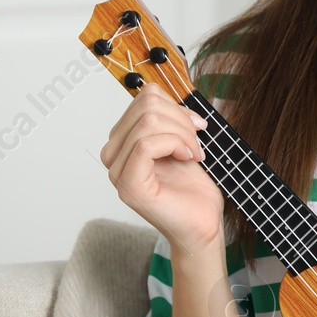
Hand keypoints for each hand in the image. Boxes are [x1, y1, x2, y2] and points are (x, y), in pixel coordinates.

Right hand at [100, 82, 223, 253]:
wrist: (203, 225)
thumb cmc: (193, 189)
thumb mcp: (180, 142)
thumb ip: (167, 118)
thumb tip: (161, 91)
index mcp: (123, 142)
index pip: (144, 98)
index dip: (177, 106)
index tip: (197, 127)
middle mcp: (113, 156)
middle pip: (145, 105)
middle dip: (181, 119)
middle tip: (197, 143)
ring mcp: (117, 172)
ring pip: (147, 122)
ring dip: (183, 134)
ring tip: (194, 153)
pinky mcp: (129, 185)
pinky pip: (147, 144)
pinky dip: (176, 144)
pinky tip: (187, 158)